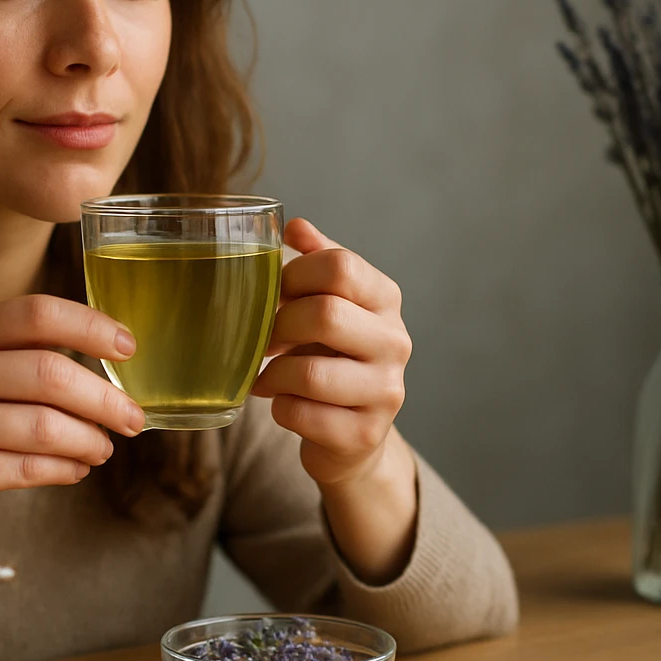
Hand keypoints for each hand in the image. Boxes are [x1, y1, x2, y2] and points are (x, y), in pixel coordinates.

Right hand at [0, 295, 145, 537]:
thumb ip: (10, 354)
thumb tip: (101, 362)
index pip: (37, 313)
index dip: (93, 328)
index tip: (129, 348)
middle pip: (51, 373)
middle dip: (105, 398)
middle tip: (133, 418)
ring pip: (46, 426)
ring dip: (89, 440)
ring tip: (102, 448)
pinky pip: (28, 468)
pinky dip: (64, 469)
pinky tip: (75, 469)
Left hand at [250, 218, 412, 488]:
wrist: (352, 433)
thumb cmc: (330, 356)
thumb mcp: (328, 302)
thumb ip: (315, 262)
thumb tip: (295, 226)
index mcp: (384, 298)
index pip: (340, 266)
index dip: (293, 276)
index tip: (275, 294)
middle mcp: (395, 341)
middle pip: (326, 314)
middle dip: (280, 326)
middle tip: (265, 339)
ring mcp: (386, 390)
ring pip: (311, 373)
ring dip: (274, 374)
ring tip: (266, 376)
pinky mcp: (366, 433)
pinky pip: (303, 414)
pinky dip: (280, 408)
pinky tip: (283, 404)